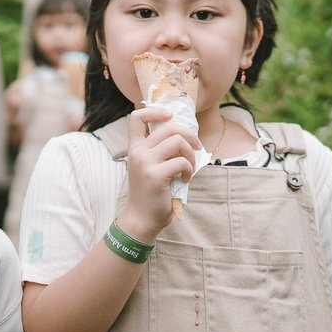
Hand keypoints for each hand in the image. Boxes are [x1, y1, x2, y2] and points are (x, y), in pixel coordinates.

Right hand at [121, 105, 197, 240]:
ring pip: (178, 142)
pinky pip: (182, 162)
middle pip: (168, 127)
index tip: (170, 116)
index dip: (154, 111)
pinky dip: (189, 170)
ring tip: (189, 168)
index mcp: (134, 148)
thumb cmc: (151, 193)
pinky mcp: (156, 175)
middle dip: (189, 135)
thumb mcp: (150, 166)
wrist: (141, 219)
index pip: (136, 118)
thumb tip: (187, 135)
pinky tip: (185, 180)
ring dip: (191, 155)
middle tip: (197, 147)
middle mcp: (137, 152)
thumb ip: (160, 150)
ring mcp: (145, 163)